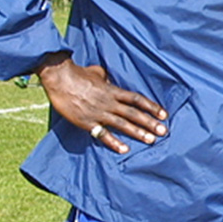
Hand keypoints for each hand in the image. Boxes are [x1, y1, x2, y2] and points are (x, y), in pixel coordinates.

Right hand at [36, 53, 165, 154]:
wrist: (58, 77)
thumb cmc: (77, 73)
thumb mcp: (97, 72)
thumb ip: (106, 78)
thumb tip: (109, 78)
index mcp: (112, 90)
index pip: (137, 99)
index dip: (152, 107)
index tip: (164, 114)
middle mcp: (109, 102)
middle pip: (134, 113)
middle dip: (150, 122)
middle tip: (163, 131)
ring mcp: (98, 113)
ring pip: (122, 124)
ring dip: (138, 132)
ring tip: (151, 140)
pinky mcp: (87, 122)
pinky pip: (102, 134)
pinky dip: (114, 142)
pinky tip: (124, 149)